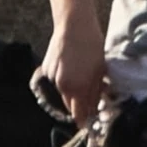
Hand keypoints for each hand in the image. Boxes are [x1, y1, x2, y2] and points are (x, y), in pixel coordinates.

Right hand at [36, 8, 106, 126]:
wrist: (73, 25)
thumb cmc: (92, 46)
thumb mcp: (100, 71)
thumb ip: (96, 92)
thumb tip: (95, 106)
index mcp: (77, 88)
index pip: (79, 114)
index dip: (84, 120)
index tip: (89, 122)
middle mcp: (62, 86)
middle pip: (70, 105)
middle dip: (79, 105)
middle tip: (89, 99)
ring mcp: (52, 77)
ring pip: (63, 93)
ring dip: (71, 91)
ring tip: (81, 78)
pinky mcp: (46, 68)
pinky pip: (56, 82)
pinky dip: (63, 80)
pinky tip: (71, 68)